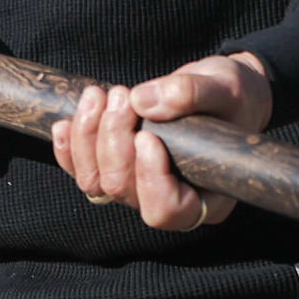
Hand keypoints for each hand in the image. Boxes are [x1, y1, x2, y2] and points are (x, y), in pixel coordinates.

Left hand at [52, 53, 272, 230]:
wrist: (219, 91)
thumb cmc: (232, 98)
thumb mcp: (225, 88)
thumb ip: (192, 94)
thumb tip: (144, 101)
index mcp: (204, 198)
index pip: (168, 210)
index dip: (150, 179)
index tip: (148, 136)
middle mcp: (166, 200)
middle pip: (123, 190)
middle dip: (113, 140)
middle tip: (122, 95)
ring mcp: (136, 187)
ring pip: (95, 182)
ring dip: (88, 138)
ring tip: (100, 94)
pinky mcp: (115, 168)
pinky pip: (80, 171)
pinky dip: (68, 148)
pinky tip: (66, 121)